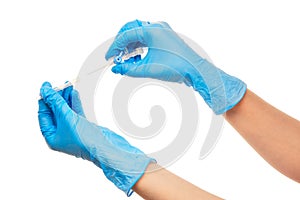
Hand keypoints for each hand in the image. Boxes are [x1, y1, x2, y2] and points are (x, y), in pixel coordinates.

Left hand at [38, 82, 152, 195]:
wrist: (106, 147)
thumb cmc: (85, 140)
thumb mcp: (67, 118)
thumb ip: (56, 103)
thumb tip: (45, 91)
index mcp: (51, 137)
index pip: (44, 114)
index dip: (45, 99)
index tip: (46, 86)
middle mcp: (61, 134)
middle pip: (55, 112)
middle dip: (57, 97)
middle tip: (60, 84)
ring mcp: (72, 130)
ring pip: (66, 111)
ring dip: (66, 98)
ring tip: (68, 85)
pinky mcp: (83, 127)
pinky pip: (76, 112)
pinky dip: (74, 103)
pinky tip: (74, 93)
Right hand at [106, 20, 246, 113]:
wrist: (196, 71)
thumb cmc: (177, 66)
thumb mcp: (148, 69)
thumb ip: (129, 68)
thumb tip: (116, 69)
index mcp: (152, 30)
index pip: (126, 35)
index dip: (115, 46)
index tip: (109, 57)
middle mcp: (157, 27)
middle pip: (131, 29)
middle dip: (121, 43)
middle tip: (116, 56)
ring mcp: (162, 31)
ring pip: (139, 33)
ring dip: (130, 45)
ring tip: (126, 60)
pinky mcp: (165, 37)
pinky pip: (147, 38)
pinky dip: (139, 46)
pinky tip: (137, 58)